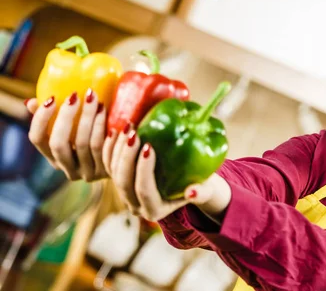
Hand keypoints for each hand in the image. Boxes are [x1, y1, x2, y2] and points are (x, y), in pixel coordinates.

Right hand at [27, 90, 108, 180]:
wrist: (124, 160)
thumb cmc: (95, 136)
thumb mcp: (74, 130)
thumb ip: (55, 118)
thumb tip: (31, 102)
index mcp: (53, 157)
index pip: (37, 139)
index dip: (40, 119)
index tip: (52, 98)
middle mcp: (67, 169)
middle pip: (58, 143)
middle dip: (66, 116)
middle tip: (76, 95)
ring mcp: (86, 172)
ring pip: (83, 144)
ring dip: (89, 118)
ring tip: (97, 99)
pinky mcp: (105, 171)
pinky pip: (102, 148)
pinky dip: (103, 128)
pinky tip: (109, 113)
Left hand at [107, 127, 231, 221]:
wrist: (190, 183)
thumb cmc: (200, 185)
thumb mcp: (206, 190)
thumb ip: (201, 193)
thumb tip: (192, 192)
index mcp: (154, 211)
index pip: (144, 191)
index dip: (144, 170)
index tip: (149, 147)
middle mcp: (136, 205)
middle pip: (124, 182)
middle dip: (127, 156)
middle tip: (135, 133)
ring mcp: (125, 193)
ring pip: (113, 172)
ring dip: (118, 149)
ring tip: (129, 127)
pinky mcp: (119, 180)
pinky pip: (106, 165)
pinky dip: (110, 148)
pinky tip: (116, 131)